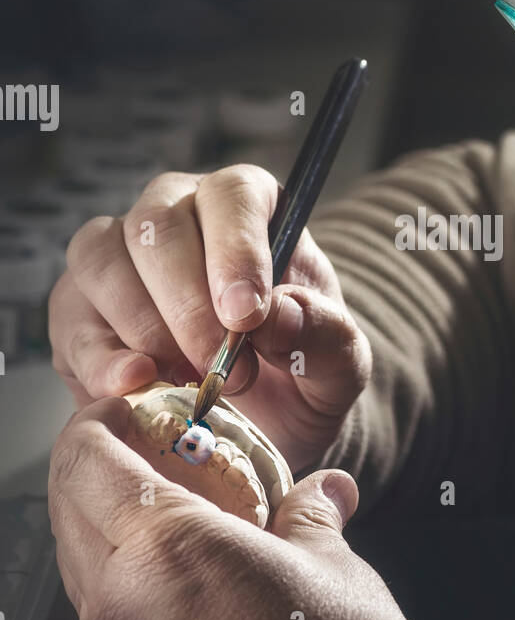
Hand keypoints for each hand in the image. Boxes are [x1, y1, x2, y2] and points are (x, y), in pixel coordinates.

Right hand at [49, 165, 372, 472]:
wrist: (261, 424)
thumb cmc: (301, 375)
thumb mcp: (339, 365)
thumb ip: (324, 334)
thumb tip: (279, 314)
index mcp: (249, 207)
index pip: (233, 196)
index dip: (235, 251)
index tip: (247, 316)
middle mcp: (176, 213)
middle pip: (157, 226)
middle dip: (188, 305)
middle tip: (223, 370)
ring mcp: (119, 256)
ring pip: (102, 258)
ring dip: (143, 327)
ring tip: (186, 383)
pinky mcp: (79, 307)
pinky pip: (70, 315)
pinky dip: (99, 357)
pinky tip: (134, 388)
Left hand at [49, 399, 410, 619]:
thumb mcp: (331, 565)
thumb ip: (311, 516)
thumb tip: (323, 493)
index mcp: (162, 547)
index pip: (85, 461)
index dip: (97, 422)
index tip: (127, 409)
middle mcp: (118, 603)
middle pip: (67, 511)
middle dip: (94, 471)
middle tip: (141, 452)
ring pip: (80, 571)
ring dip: (106, 531)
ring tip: (167, 520)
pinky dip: (126, 587)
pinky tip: (180, 587)